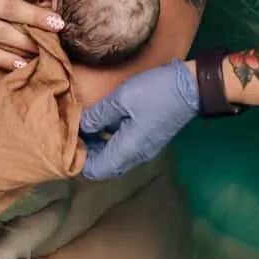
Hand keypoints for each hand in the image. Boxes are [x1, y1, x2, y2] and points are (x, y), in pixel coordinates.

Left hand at [80, 59, 198, 179]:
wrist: (191, 88)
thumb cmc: (156, 92)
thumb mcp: (123, 98)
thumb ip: (99, 114)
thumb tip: (79, 126)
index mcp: (128, 150)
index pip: (95, 170)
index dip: (78, 159)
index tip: (66, 140)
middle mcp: (136, 155)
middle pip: (104, 165)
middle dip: (86, 152)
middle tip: (72, 131)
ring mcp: (144, 148)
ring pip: (113, 156)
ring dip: (97, 145)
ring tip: (83, 124)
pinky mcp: (148, 139)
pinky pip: (122, 147)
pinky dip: (109, 139)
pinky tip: (101, 121)